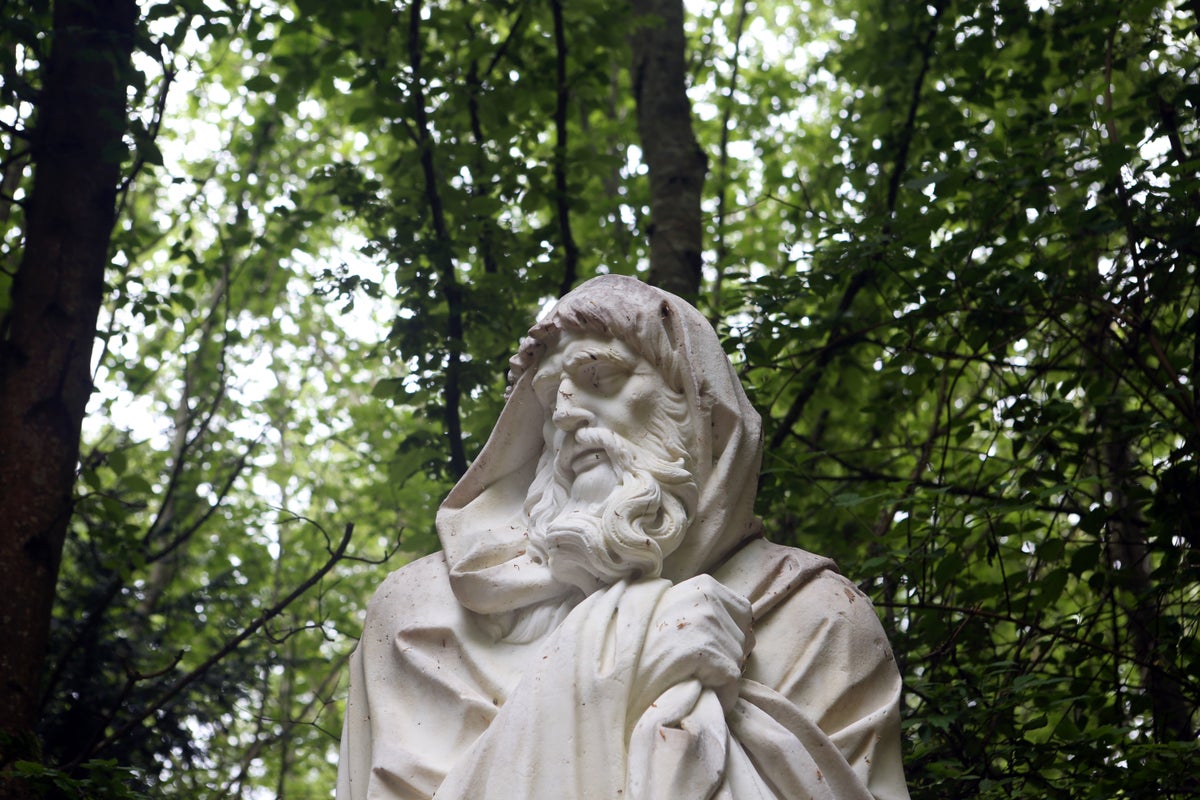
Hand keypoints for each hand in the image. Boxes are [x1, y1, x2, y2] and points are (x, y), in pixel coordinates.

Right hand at [636, 575, 753, 696]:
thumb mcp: (670, 612)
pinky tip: (694, 691)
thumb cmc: (639, 649)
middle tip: (694, 667)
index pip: (743, 612)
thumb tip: (742, 626)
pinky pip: (732, 682)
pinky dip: (719, 695)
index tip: (706, 650)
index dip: (729, 636)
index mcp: (702, 585)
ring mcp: (707, 623)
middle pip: (744, 637)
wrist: (615, 675)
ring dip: (720, 677)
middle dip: (727, 656)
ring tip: (689, 678)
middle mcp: (707, 598)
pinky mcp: (706, 652)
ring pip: (738, 661)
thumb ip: (700, 609)